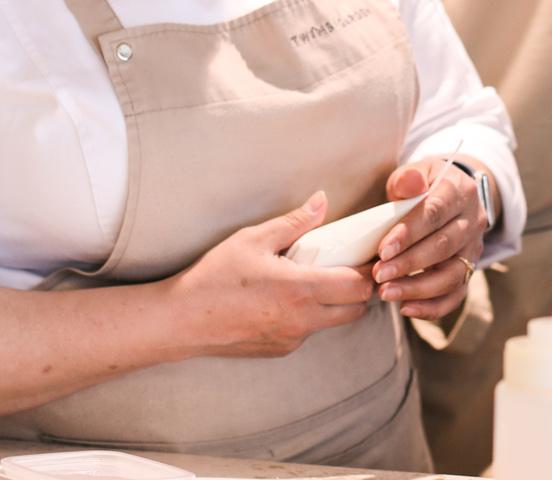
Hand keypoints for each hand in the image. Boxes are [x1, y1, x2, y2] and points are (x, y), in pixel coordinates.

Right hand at [163, 192, 375, 356]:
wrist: (181, 321)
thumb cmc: (214, 277)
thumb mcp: (254, 239)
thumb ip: (294, 222)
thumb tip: (322, 201)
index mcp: (300, 290)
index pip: (358, 286)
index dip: (370, 271)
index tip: (369, 255)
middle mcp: (302, 320)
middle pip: (355, 309)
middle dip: (360, 289)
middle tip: (350, 265)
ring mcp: (291, 339)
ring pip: (332, 322)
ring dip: (336, 303)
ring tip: (319, 278)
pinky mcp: (279, 350)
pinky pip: (308, 332)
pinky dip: (311, 315)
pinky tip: (290, 297)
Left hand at [372, 159, 489, 321]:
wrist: (453, 197)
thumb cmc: (426, 186)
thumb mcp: (418, 172)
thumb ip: (409, 178)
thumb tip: (409, 183)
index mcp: (459, 191)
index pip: (435, 212)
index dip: (409, 232)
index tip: (383, 250)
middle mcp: (473, 221)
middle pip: (443, 246)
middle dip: (408, 264)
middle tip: (379, 275)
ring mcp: (474, 248)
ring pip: (452, 275)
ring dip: (417, 289)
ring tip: (386, 293)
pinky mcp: (470, 270)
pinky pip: (456, 295)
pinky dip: (432, 307)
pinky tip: (406, 308)